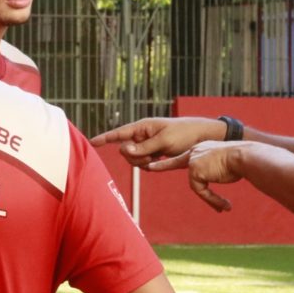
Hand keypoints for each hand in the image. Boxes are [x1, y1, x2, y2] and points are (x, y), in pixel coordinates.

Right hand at [91, 117, 226, 166]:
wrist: (202, 137)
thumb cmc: (184, 134)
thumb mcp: (164, 141)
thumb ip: (143, 148)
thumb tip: (123, 151)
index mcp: (142, 127)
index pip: (119, 133)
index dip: (104, 138)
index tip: (91, 142)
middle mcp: (142, 135)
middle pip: (126, 151)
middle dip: (135, 157)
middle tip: (151, 157)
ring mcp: (147, 145)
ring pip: (134, 159)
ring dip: (143, 162)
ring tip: (159, 158)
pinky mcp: (153, 153)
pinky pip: (143, 164)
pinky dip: (149, 165)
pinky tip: (160, 162)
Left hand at [149, 141, 244, 212]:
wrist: (242, 157)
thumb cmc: (239, 162)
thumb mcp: (224, 165)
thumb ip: (212, 172)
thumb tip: (207, 183)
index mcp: (200, 149)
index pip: (181, 157)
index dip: (167, 162)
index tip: (152, 164)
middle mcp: (194, 152)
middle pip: (177, 163)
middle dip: (161, 166)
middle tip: (149, 166)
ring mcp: (193, 160)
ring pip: (196, 185)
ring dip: (211, 198)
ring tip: (224, 206)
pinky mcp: (194, 170)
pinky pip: (201, 190)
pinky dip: (212, 199)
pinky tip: (224, 204)